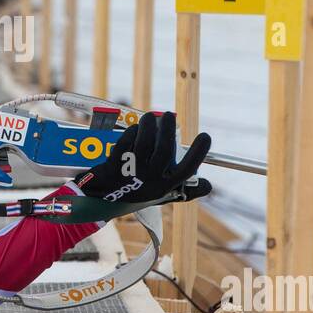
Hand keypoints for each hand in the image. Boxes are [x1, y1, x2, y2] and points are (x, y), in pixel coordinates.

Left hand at [74, 112, 211, 203]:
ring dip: (149, 125)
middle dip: (168, 128)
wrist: (104, 198)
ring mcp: (131, 173)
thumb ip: (184, 191)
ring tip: (151, 117)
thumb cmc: (137, 192)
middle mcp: (149, 181)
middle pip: (164, 150)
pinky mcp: (114, 166)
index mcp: (164, 186)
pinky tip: (135, 128)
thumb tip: (208, 186)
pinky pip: (126, 142)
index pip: (187, 170)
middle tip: (169, 115)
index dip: (198, 153)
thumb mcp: (161, 195)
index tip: (205, 136)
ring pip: (144, 143)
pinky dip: (132, 133)